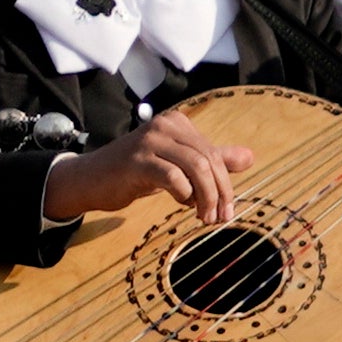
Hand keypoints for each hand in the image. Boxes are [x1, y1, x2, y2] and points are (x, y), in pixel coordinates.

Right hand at [40, 107, 257, 223]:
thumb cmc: (137, 172)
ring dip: (206, 197)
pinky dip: (184, 194)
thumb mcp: (178, 164)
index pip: (214, 154)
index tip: (227, 210)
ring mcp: (150, 140)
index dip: (226, 184)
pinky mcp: (137, 160)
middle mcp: (165, 125)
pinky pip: (174, 177)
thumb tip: (250, 157)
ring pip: (197, 168)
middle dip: (220, 193)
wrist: (91, 180)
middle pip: (209, 160)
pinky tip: (181, 203)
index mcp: (178, 123)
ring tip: (204, 217)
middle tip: (220, 218)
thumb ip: (211, 159)